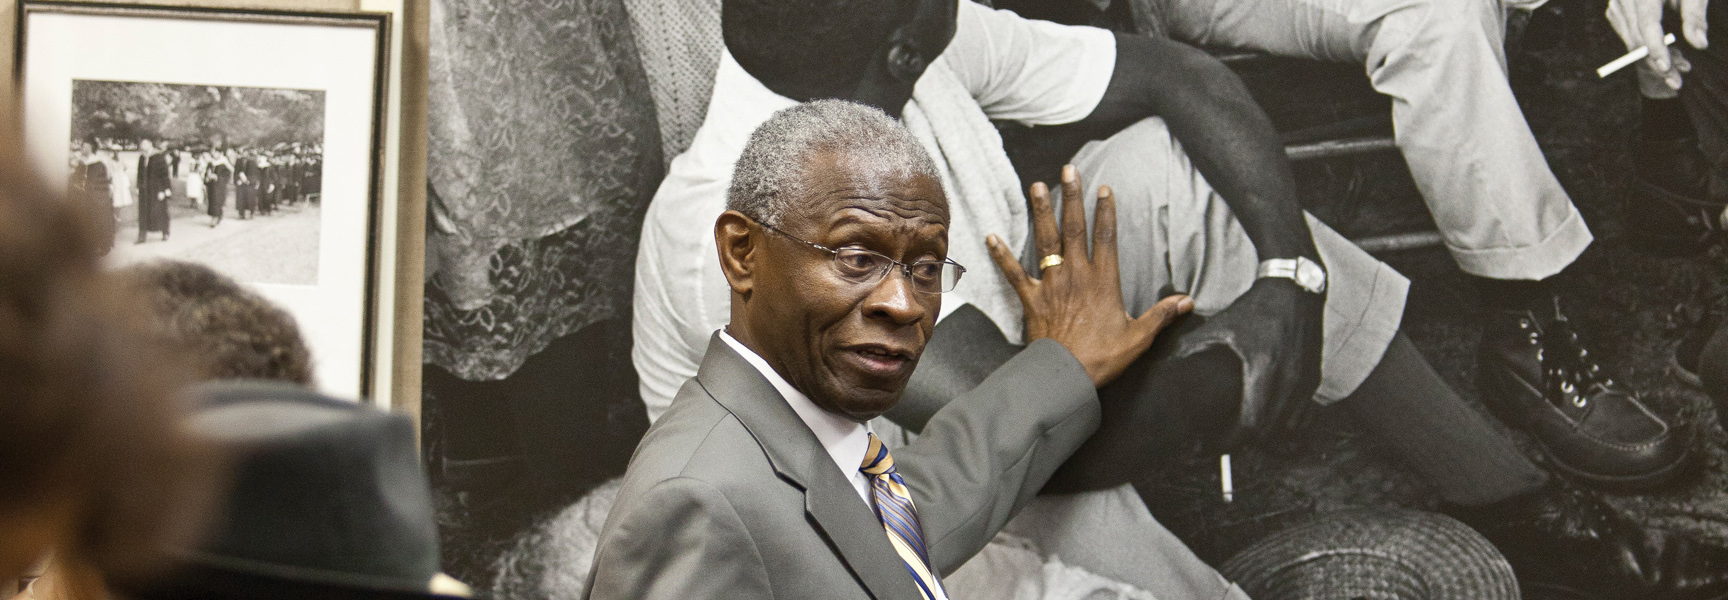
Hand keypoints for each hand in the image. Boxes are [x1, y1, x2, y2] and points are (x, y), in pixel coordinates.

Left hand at [987, 165, 1192, 386]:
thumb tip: (1189, 302)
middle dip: (1073, 197)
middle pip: (1074, 229)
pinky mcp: (1031, 299)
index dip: (1106, 211)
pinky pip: (1014, 274)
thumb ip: (1162, 315)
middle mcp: (1076, 275)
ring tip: (1036, 186)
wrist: (1066, 375)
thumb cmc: (1103, 357)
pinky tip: (991, 236)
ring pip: (1045, 242)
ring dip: (1041, 213)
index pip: (1106, 237)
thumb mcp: (1139, 336)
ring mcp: (1051, 285)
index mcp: (1103, 281)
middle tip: (1069, 171)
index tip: (1104, 188)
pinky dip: (1002, 255)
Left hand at [1174, 275, 1323, 446]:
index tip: (1212, 444)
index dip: (1229, 441)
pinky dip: (1284, 424)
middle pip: (1267, 432)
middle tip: (1222, 443)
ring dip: (1265, 437)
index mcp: (1263, 368)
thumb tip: (1163, 360)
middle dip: (1244, 443)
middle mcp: (1289, 378)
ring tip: (1242, 434)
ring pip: (1288, 428)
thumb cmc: (1255, 309)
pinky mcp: (1314, 378)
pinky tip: (1266, 420)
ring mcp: (1305, 380)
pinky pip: (1302, 415)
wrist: (1294, 290)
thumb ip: (1191, 345)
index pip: (1249, 423)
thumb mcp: (1222, 325)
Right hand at [1607, 0, 1708, 89]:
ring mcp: (1616, 5)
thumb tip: (1700, 44)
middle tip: (1677, 82)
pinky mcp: (1616, 10)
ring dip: (1653, 57)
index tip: (1667, 68)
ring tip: (1681, 66)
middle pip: (1637, 38)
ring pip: (1632, 40)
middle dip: (1656, 62)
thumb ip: (1695, 17)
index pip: (1647, 24)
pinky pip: (1629, 35)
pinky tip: (1667, 52)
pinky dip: (1647, 47)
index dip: (1656, 48)